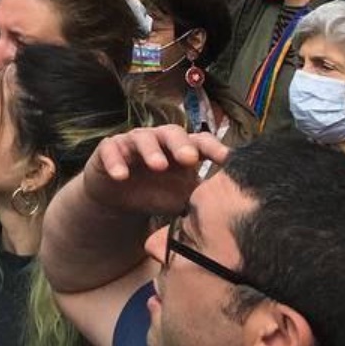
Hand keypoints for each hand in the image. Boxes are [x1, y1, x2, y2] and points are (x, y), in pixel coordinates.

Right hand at [83, 125, 228, 217]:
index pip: (200, 142)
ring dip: (151, 150)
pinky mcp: (108, 149)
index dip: (213, 148)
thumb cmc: (156, 193)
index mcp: (180, 149)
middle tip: (189, 158)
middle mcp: (158, 140)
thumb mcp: (182, 198)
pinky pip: (111, 150)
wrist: (119, 198)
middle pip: (172, 133)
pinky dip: (116, 161)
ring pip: (142, 137)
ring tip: (158, 166)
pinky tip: (121, 176)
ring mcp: (132, 142)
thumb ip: (203, 200)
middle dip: (181, 144)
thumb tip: (236, 212)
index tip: (226, 160)